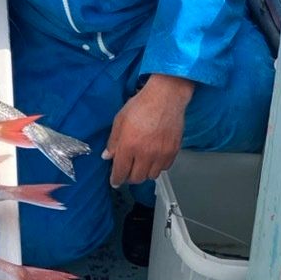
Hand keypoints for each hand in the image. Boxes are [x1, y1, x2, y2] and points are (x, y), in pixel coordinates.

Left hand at [103, 73, 194, 187]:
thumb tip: (107, 156)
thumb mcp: (120, 120)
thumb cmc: (142, 105)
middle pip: (137, 178)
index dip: (116, 180)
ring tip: (141, 164)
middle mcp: (145, 153)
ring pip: (151, 176)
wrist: (166, 97)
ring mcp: (161, 154)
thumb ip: (113, 141)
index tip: (115, 182)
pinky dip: (158, 166)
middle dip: (129, 177)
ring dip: (144, 173)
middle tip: (127, 171)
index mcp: (129, 146)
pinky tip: (154, 158)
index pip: (121, 172)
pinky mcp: (173, 151)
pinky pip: (164, 168)